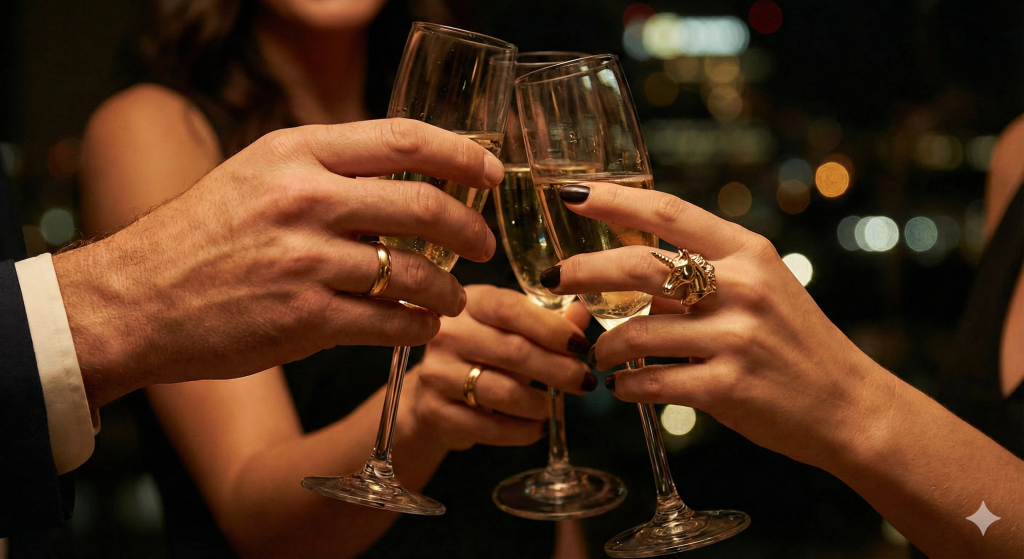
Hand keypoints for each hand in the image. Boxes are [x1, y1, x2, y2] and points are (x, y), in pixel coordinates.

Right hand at [54, 119, 504, 406]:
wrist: (138, 300)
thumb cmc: (202, 237)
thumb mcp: (257, 175)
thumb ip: (327, 168)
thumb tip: (407, 174)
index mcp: (296, 153)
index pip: (404, 141)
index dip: (462, 156)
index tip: (492, 172)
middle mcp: (305, 200)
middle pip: (425, 208)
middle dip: (471, 230)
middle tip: (484, 246)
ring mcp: (306, 261)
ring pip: (415, 274)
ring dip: (448, 291)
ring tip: (453, 299)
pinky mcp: (305, 319)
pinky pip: (390, 324)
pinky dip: (418, 328)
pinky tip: (421, 328)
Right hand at [405, 285, 593, 450]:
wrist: (432, 392)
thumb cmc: (482, 352)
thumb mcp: (511, 327)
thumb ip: (548, 321)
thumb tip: (582, 315)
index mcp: (470, 303)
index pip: (511, 310)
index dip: (551, 328)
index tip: (581, 346)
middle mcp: (448, 334)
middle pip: (514, 352)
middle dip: (559, 370)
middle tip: (584, 382)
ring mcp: (437, 374)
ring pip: (506, 393)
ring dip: (541, 404)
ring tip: (553, 406)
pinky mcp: (436, 412)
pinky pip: (491, 428)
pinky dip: (523, 431)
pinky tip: (536, 427)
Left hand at [544, 183, 890, 468]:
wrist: (848, 405)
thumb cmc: (796, 343)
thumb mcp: (763, 288)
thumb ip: (706, 272)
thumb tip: (633, 269)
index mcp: (747, 252)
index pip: (668, 211)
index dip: (613, 200)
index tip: (570, 194)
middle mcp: (741, 286)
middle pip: (638, 266)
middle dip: (583, 270)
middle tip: (553, 278)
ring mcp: (735, 337)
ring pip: (636, 332)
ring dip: (604, 345)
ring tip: (598, 355)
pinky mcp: (728, 387)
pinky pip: (652, 382)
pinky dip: (627, 386)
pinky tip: (624, 387)